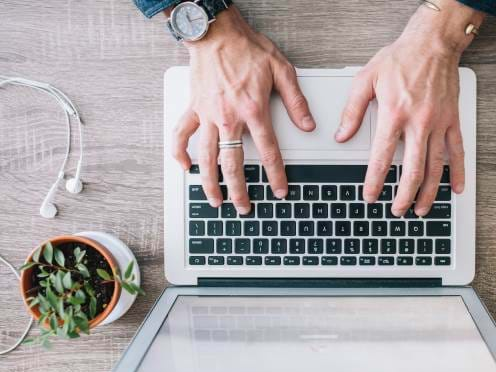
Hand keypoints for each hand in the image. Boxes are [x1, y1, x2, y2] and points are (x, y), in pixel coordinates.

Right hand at [172, 6, 314, 213]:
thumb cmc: (247, 48)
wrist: (216, 33)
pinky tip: (184, 167)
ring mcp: (208, 115)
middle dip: (239, 190)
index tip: (279, 191)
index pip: (268, 152)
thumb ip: (295, 101)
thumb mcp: (282, 70)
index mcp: (253, 110)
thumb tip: (307, 124)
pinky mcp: (193, 108)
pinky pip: (181, 135)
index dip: (276, 175)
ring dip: (210, 182)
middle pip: (233, 163)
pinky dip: (180, 153)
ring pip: (206, 157)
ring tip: (215, 201)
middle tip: (244, 207)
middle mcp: (229, 118)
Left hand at [336, 1, 483, 216]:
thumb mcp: (366, 79)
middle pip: (412, 170)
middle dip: (403, 195)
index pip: (381, 158)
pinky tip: (455, 189)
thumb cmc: (400, 58)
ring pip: (435, 166)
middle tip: (397, 210)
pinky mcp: (452, 120)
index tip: (370, 196)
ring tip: (420, 209)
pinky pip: (458, 151)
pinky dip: (458, 172)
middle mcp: (419, 122)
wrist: (433, 42)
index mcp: (394, 114)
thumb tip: (342, 136)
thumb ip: (352, 111)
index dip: (374, 182)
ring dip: (428, 192)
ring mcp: (439, 123)